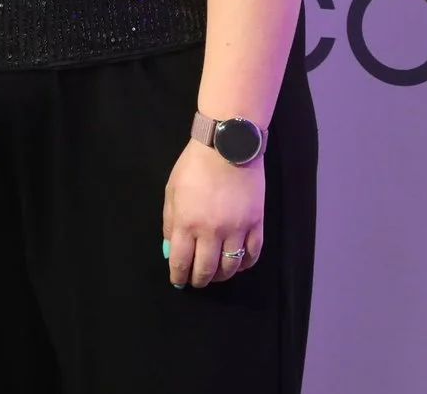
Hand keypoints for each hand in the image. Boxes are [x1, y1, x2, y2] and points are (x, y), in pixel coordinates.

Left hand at [162, 138, 264, 288]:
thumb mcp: (172, 191)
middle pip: (206, 269)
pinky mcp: (257, 224)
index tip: (179, 280)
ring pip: (230, 267)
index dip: (179, 276)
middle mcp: (211, 231)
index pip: (181, 262)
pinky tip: (238, 264)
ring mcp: (237, 229)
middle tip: (198, 280)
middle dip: (200, 280)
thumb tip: (170, 249)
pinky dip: (245, 264)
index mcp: (187, 223)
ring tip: (216, 274)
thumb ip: (169, 222)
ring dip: (222, 275)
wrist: (227, 146)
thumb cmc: (194, 166)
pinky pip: (253, 254)